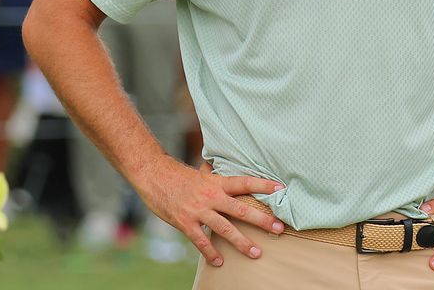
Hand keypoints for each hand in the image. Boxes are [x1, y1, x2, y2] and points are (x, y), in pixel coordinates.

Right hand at [134, 157, 285, 266]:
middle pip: (241, 209)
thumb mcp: (199, 174)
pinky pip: (201, 241)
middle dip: (262, 220)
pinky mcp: (185, 222)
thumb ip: (213, 177)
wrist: (152, 174)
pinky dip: (210, 253)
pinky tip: (219, 261)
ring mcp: (198, 211)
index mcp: (216, 183)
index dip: (263, 185)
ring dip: (242, 242)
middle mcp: (211, 196)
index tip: (281, 189)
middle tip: (279, 228)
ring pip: (225, 228)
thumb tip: (221, 172)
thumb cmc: (176, 175)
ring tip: (256, 253)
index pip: (244, 182)